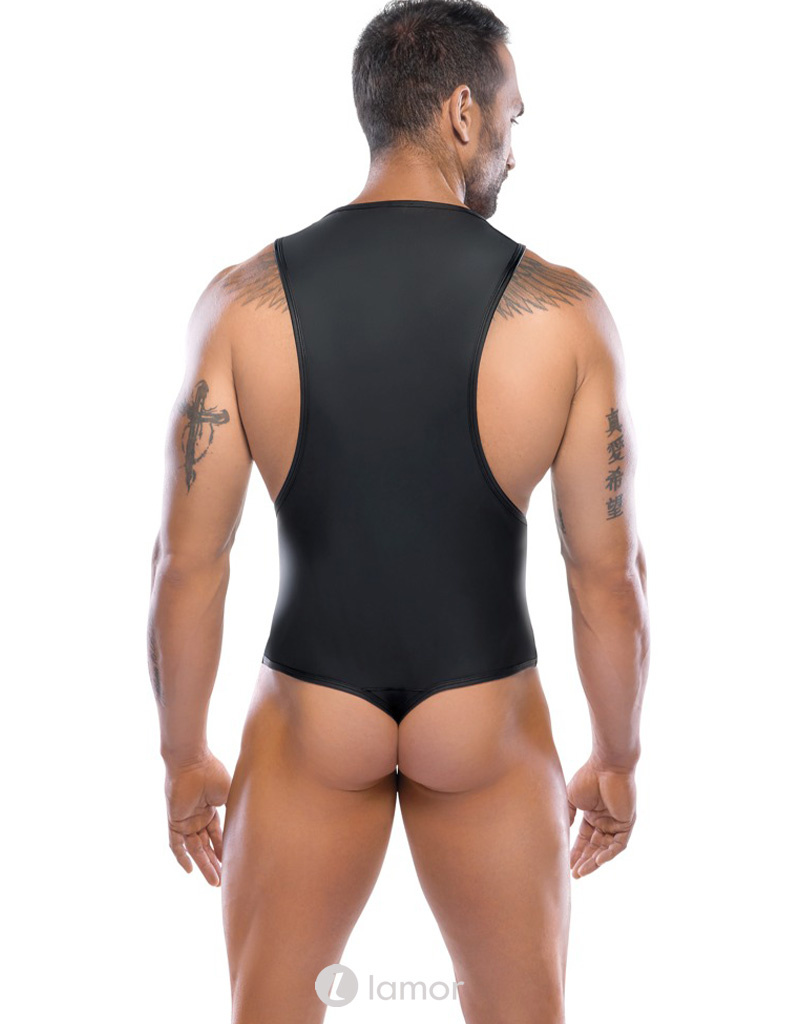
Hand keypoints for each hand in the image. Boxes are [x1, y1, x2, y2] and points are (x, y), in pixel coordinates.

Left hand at [164, 751, 231, 885]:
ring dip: (204, 865)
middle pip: (206, 846)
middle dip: (215, 863)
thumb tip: (247, 826)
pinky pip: (175, 844)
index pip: (217, 835)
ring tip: (215, 881)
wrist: (192, 762)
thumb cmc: (212, 773)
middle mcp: (197, 817)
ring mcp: (186, 820)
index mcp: (211, 809)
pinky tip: (189, 870)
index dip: (224, 849)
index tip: (234, 863)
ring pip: (195, 849)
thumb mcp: (229, 794)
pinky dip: (181, 857)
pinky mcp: (175, 822)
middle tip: (224, 881)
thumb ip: (234, 811)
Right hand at [566, 755, 636, 878]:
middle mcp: (605, 821)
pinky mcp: (626, 824)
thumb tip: (561, 833)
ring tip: (581, 872)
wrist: (606, 766)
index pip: (584, 839)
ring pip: (605, 849)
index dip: (575, 852)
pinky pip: (618, 844)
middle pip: (594, 847)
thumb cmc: (588, 778)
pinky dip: (609, 853)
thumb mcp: (571, 799)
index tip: (566, 863)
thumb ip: (567, 816)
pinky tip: (597, 860)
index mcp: (592, 815)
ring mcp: (616, 824)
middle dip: (584, 861)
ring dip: (594, 861)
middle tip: (574, 874)